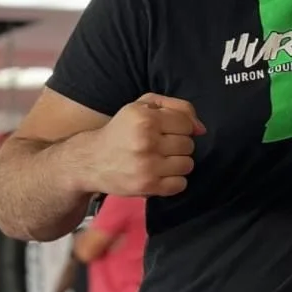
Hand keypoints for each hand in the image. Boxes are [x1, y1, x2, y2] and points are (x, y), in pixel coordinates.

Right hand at [86, 94, 204, 196]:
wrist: (89, 160)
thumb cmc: (121, 130)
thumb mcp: (142, 106)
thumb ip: (176, 107)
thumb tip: (201, 129)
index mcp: (144, 117)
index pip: (186, 124)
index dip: (180, 128)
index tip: (167, 131)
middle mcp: (146, 140)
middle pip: (188, 145)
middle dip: (178, 145)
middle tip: (160, 147)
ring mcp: (147, 165)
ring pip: (187, 164)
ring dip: (177, 164)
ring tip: (160, 160)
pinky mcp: (148, 185)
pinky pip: (180, 184)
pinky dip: (173, 181)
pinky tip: (159, 174)